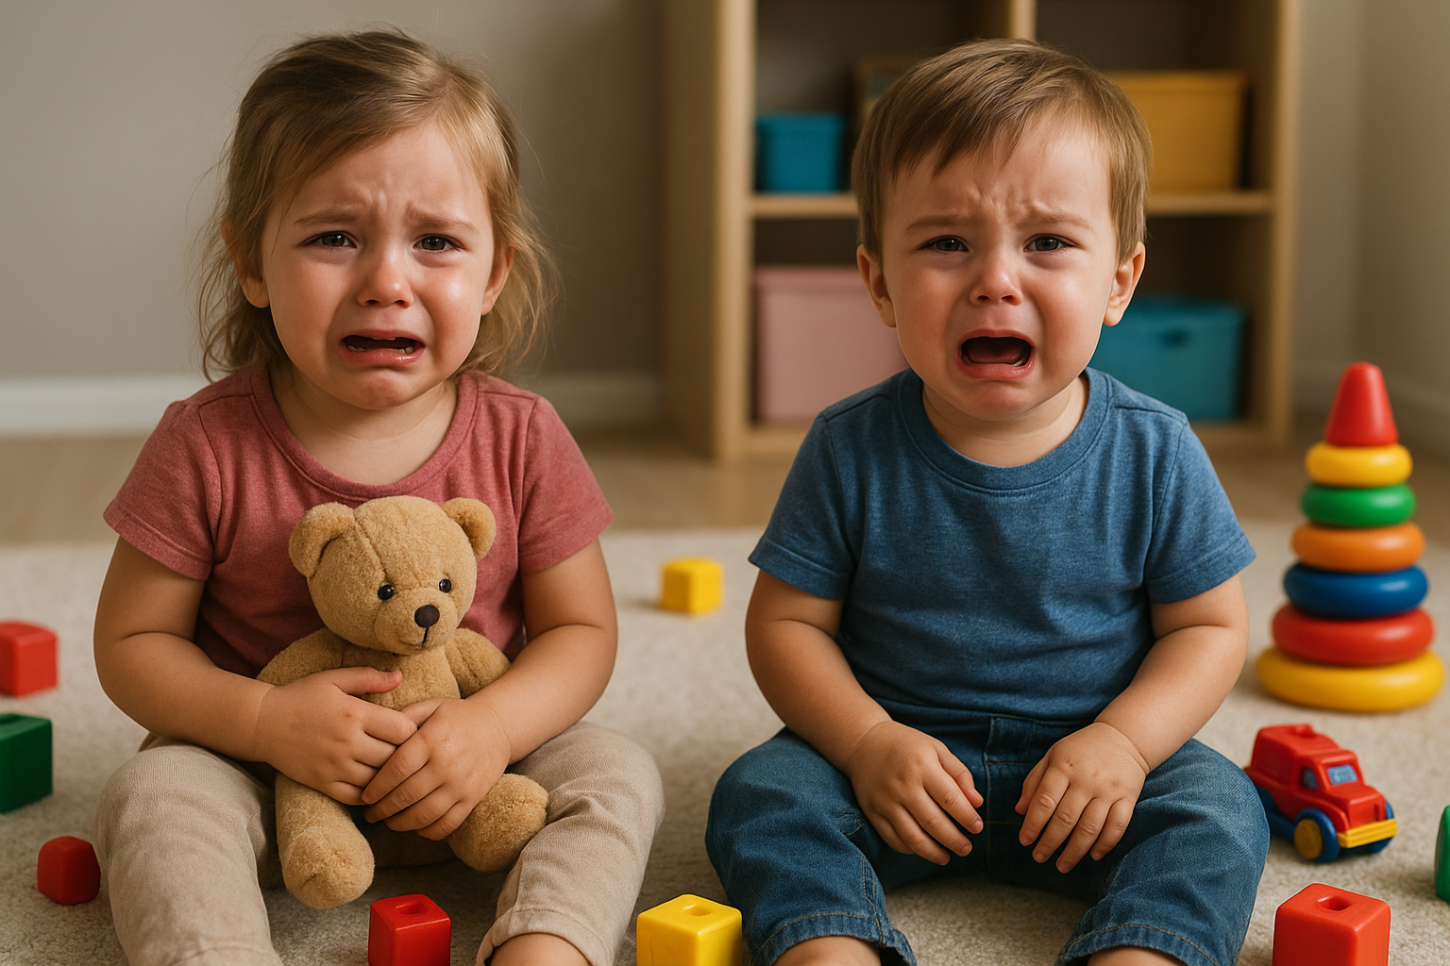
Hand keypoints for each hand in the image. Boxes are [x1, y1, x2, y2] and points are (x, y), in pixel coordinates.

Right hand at [254, 667, 416, 803]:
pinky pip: (357, 797)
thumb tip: (400, 677)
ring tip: (396, 770)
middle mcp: (347, 742)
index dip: (414, 731)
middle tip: (412, 754)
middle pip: (395, 758)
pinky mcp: (323, 784)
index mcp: (355, 713)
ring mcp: (335, 766)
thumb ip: (369, 677)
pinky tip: (376, 785)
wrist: (263, 723)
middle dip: (407, 756)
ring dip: (390, 777)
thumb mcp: (334, 679)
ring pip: (379, 780)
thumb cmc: (302, 697)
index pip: (403, 730)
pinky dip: (370, 794)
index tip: (413, 729)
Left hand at [361, 696, 511, 839]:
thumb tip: (371, 736)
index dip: (377, 787)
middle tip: (371, 814)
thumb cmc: (457, 716)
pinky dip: (427, 831)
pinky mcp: (474, 798)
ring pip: (424, 815)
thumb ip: (402, 720)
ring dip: (401, 823)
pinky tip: (416, 826)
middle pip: (406, 796)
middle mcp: (446, 764)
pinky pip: (447, 824)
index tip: (365, 796)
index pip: (396, 770)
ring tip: (389, 822)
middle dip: (382, 809)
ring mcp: (462, 784)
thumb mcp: (430, 707)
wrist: (499, 726)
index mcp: (431, 740)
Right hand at [841, 720, 982, 864]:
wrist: (864, 742)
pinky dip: (910, 849)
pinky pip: (893, 839)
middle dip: (954, 840)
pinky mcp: (872, 812)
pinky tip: (923, 849)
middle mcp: (903, 785)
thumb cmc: (907, 746)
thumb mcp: (936, 749)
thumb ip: (959, 774)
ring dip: (933, 853)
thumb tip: (977, 803)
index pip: (950, 798)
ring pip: (913, 837)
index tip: (977, 827)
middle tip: (966, 848)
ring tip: (947, 857)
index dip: (967, 817)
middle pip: (933, 822)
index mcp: (922, 766)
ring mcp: (885, 801)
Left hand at [1014, 722, 1148, 872]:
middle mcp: (1086, 779)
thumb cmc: (1081, 749)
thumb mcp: (1052, 756)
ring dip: (1075, 851)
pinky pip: (1117, 826)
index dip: (1032, 824)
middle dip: (1050, 842)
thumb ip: (1034, 781)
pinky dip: (1105, 844)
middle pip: (1066, 818)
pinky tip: (1093, 856)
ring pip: (1090, 827)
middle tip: (1038, 857)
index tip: (1024, 841)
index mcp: (1063, 766)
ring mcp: (1108, 790)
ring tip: (1062, 865)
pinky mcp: (1128, 797)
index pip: (1044, 801)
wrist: (1124, 737)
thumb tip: (1019, 810)